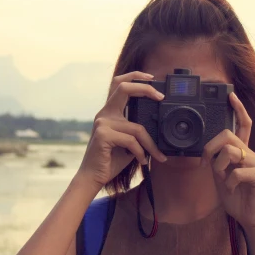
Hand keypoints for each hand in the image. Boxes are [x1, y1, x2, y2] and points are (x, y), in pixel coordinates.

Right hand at [77, 71, 167, 187]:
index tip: (152, 78)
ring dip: (151, 144)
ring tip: (156, 155)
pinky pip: (131, 141)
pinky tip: (141, 161)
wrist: (93, 177)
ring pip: (137, 127)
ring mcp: (102, 123)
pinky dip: (141, 152)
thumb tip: (159, 126)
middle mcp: (104, 114)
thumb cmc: (111, 159)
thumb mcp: (128, 141)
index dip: (135, 77)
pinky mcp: (103, 135)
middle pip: (123, 88)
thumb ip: (137, 130)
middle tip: (160, 97)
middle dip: (144, 88)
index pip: (119, 84)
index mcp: (110, 112)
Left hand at [201, 92, 254, 239]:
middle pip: (228, 136)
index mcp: (242, 153)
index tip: (231, 95)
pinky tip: (232, 190)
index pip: (243, 126)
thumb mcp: (221, 177)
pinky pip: (238, 172)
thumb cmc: (236, 198)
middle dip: (212, 148)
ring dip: (219, 167)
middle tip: (208, 164)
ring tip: (222, 179)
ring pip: (231, 152)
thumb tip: (207, 151)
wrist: (251, 219)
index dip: (238, 110)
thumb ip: (216, 162)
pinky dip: (229, 182)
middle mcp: (252, 154)